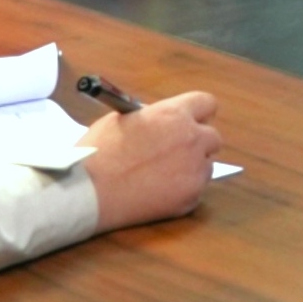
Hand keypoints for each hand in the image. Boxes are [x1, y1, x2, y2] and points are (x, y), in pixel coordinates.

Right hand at [82, 92, 222, 227]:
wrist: (89, 191)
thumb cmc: (99, 152)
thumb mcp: (122, 119)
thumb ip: (150, 118)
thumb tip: (160, 122)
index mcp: (174, 115)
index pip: (207, 104)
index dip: (199, 113)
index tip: (192, 121)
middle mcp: (191, 140)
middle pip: (213, 138)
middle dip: (198, 143)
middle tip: (177, 151)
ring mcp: (194, 170)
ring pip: (206, 166)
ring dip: (191, 168)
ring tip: (161, 175)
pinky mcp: (191, 197)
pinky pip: (196, 190)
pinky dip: (182, 191)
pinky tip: (157, 192)